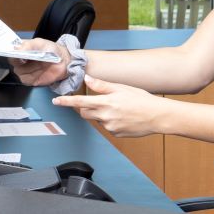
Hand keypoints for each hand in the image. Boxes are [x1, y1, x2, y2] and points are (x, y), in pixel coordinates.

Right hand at [10, 38, 70, 87]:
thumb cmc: (52, 50)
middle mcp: (21, 61)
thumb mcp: (40, 43)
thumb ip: (28, 45)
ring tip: (40, 63)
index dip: (11, 53)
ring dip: (29, 68)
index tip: (16, 53)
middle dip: (21, 61)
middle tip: (30, 58)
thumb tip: (17, 49)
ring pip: (19, 71)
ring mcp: (25, 71)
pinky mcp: (30, 80)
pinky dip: (32, 75)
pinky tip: (40, 71)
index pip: (10, 52)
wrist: (64, 61)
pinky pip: (25, 79)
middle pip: (13, 63)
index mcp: (22, 50)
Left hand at [51, 75, 165, 136]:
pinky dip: (111, 121)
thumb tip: (87, 79)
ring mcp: (110, 127)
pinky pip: (107, 127)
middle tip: (97, 101)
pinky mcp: (116, 134)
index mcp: (105, 103)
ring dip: (101, 114)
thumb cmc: (141, 99)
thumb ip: (102, 85)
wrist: (157, 116)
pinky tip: (123, 117)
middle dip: (85, 107)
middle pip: (85, 113)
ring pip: (97, 120)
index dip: (66, 102)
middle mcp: (105, 116)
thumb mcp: (121, 88)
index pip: (80, 102)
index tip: (56, 102)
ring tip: (119, 108)